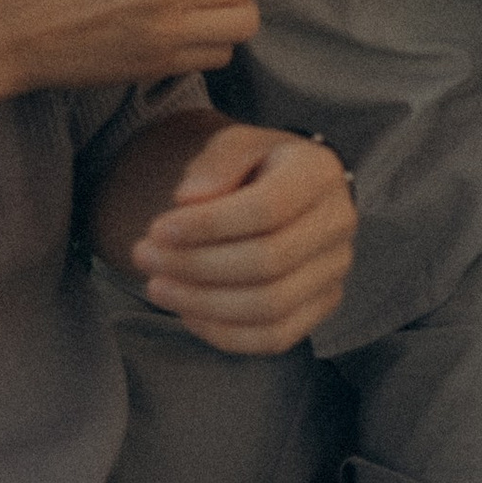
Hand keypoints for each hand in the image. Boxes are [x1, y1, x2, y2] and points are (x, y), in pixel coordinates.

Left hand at [130, 122, 355, 352]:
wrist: (291, 193)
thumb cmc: (258, 167)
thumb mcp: (236, 144)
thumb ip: (216, 163)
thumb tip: (189, 199)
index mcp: (319, 175)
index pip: (266, 209)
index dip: (207, 226)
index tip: (157, 229)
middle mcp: (337, 225)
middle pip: (266, 262)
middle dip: (195, 265)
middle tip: (145, 257)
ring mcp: (334, 272)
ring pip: (269, 307)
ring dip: (202, 303)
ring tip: (157, 286)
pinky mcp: (321, 307)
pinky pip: (274, 338)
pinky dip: (224, 333)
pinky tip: (188, 312)